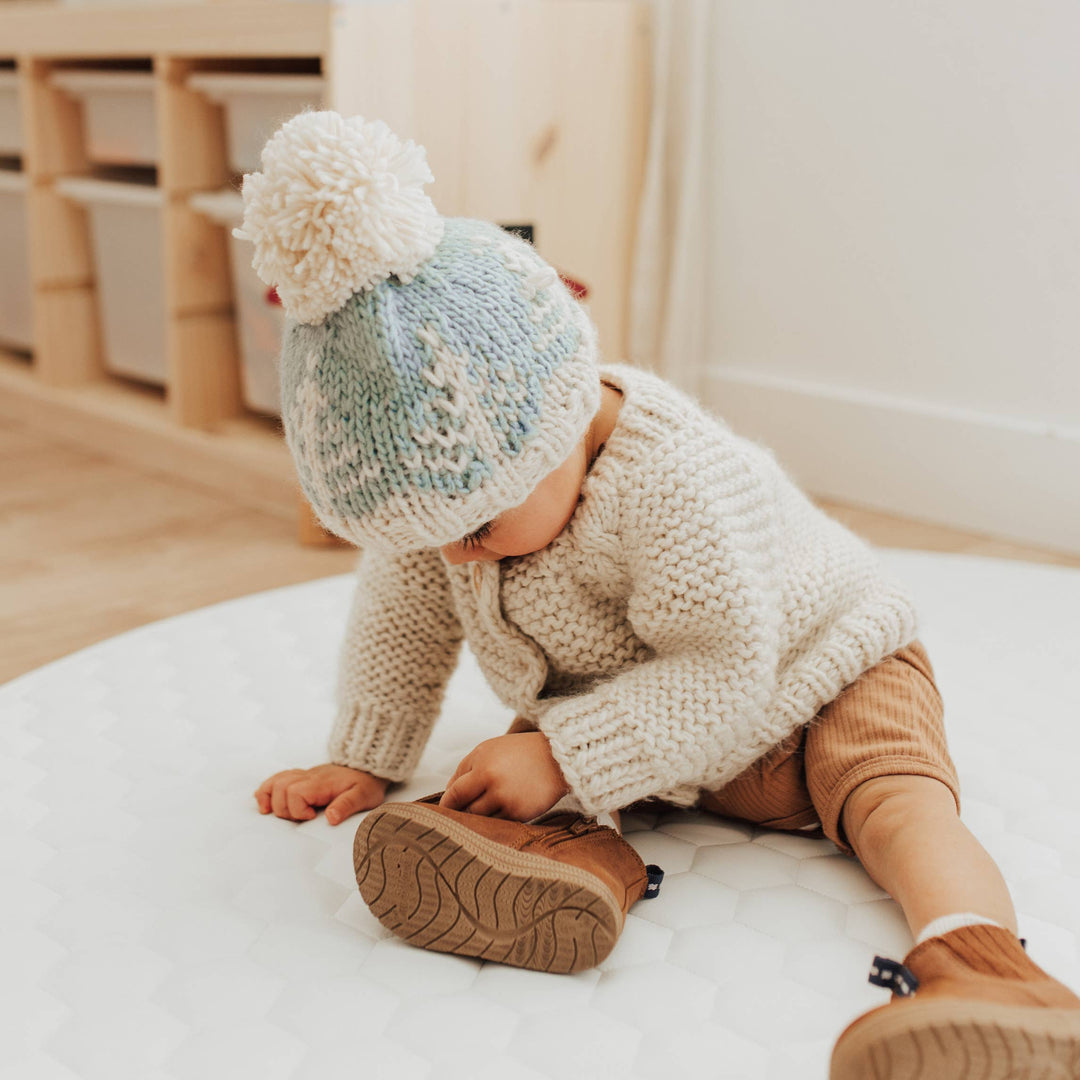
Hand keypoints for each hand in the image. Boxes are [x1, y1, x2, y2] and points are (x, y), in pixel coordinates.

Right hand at [254, 763, 389, 824]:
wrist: (367, 767)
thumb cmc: (365, 783)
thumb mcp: (364, 796)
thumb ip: (347, 805)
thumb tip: (331, 818)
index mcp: (321, 783)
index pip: (295, 792)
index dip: (297, 809)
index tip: (312, 817)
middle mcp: (309, 777)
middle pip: (281, 787)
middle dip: (283, 808)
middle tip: (300, 817)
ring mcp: (304, 775)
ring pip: (276, 780)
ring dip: (269, 797)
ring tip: (269, 812)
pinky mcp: (302, 778)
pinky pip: (278, 778)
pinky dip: (267, 789)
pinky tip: (265, 801)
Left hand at [439, 732, 569, 820]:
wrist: (557, 758)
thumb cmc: (518, 751)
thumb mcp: (488, 749)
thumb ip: (464, 769)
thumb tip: (448, 796)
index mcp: (483, 766)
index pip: (455, 794)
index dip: (446, 805)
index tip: (442, 811)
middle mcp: (495, 785)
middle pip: (467, 810)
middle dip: (462, 812)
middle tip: (461, 813)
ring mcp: (509, 802)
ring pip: (482, 820)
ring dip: (479, 818)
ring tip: (484, 809)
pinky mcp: (521, 815)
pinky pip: (499, 824)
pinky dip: (496, 820)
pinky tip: (501, 810)